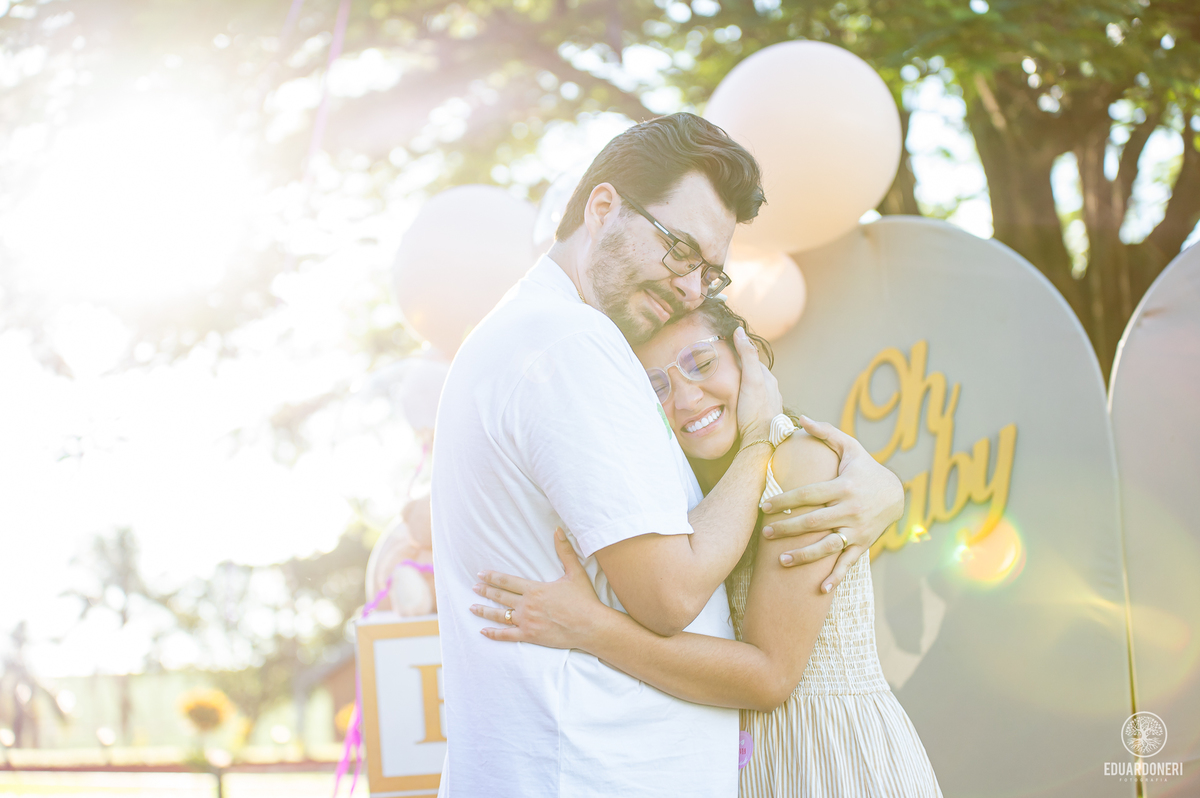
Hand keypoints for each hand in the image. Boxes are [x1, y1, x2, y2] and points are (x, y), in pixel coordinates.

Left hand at [471, 527, 605, 648]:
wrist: (591, 626)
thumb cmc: (584, 599)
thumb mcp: (575, 572)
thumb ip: (564, 551)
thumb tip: (558, 530)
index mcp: (535, 589)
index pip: (507, 581)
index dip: (492, 577)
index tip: (481, 574)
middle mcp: (527, 605)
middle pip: (500, 596)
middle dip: (485, 591)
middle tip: (474, 587)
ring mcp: (527, 622)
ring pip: (500, 615)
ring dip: (484, 611)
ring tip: (472, 607)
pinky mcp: (530, 636)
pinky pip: (507, 635)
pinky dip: (494, 633)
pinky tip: (483, 631)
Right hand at [732, 327, 782, 438]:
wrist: (761, 442)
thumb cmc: (755, 411)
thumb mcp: (751, 379)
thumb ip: (747, 356)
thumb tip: (740, 331)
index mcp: (768, 380)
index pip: (752, 361)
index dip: (739, 355)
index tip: (724, 351)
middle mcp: (772, 391)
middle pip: (753, 375)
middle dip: (740, 371)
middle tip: (721, 369)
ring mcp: (769, 405)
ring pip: (753, 390)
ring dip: (742, 387)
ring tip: (727, 387)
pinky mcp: (763, 418)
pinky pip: (753, 404)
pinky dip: (745, 400)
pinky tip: (737, 406)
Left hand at [758, 415, 903, 591]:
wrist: (897, 493)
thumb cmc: (866, 468)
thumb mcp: (850, 447)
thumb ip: (825, 433)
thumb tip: (801, 417)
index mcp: (843, 487)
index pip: (808, 495)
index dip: (784, 500)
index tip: (763, 506)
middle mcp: (849, 510)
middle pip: (812, 522)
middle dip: (786, 528)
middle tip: (764, 532)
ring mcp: (857, 530)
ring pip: (827, 546)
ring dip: (804, 555)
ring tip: (780, 560)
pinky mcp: (863, 544)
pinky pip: (848, 563)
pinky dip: (836, 576)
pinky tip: (820, 589)